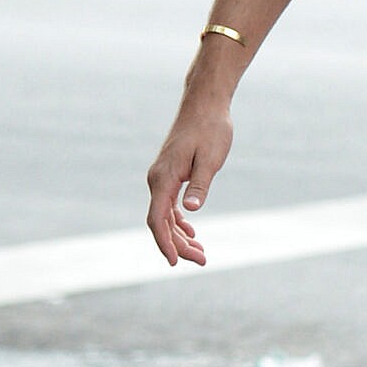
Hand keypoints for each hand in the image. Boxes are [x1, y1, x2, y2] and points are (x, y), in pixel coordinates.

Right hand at [145, 97, 233, 264]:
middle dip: (178, 245)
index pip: (157, 219)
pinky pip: (168, 204)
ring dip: (179, 236)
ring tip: (200, 253)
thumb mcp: (210, 159)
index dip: (165, 243)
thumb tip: (190, 211)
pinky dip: (178, 221)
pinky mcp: (170, 173)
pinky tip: (191, 232)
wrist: (205, 104)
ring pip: (164, 215)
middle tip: (202, 261)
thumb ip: (200, 186)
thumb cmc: (210, 129)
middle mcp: (156, 179)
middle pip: (160, 222)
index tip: (176, 262)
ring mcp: (161, 176)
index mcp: (163, 178)